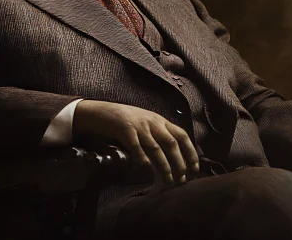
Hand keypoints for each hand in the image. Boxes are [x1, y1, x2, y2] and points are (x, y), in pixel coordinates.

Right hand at [72, 100, 198, 185]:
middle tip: (182, 180)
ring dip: (164, 166)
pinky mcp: (124, 129)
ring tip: (169, 180)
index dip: (190, 152)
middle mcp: (152, 122)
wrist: (97, 111)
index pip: (181, 135)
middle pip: (172, 143)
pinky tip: (145, 170)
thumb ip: (156, 135)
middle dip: (180, 163)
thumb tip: (171, 156)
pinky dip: (142, 159)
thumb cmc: (122, 121)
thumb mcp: (143, 123)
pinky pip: (136, 146)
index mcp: (159, 120)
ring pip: (156, 148)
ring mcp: (138, 125)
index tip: (194, 169)